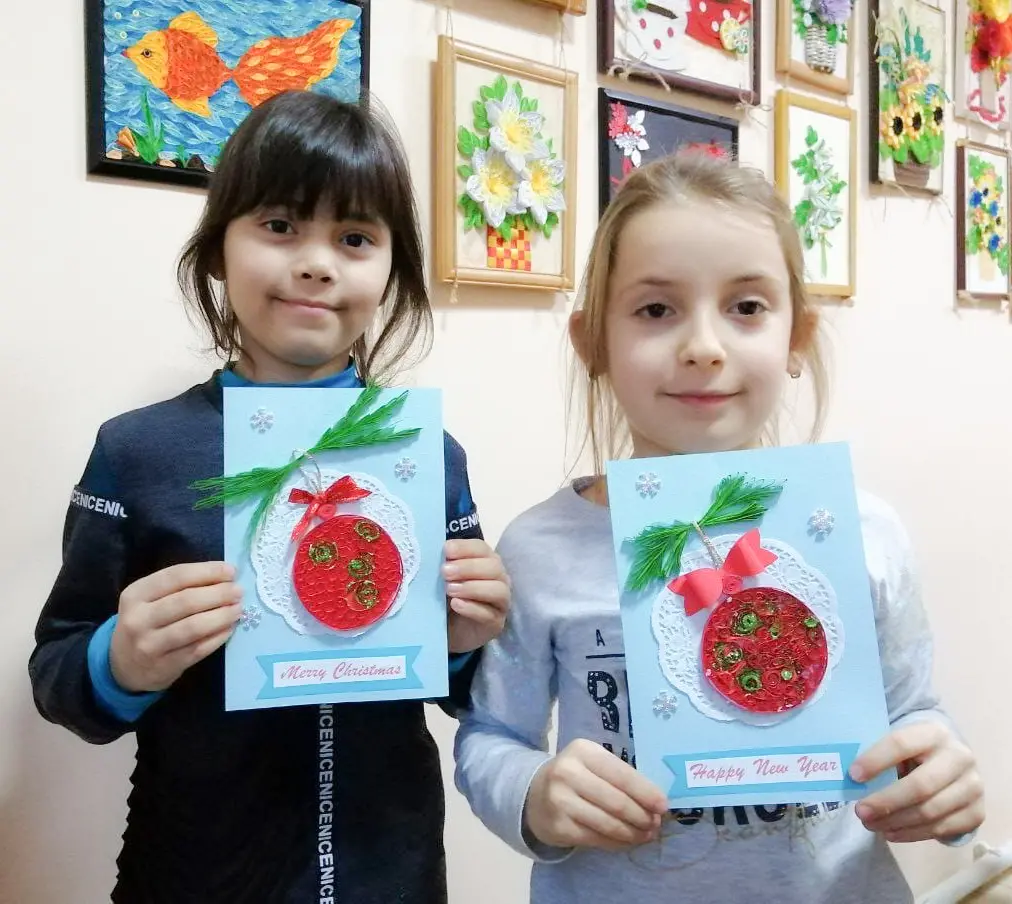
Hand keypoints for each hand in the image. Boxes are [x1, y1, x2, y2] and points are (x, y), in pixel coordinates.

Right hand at [110, 562, 242, 692]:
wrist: (124, 666)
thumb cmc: (146, 623)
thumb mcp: (150, 600)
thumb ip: (180, 587)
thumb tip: (224, 576)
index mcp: (136, 594)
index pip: (176, 576)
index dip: (207, 572)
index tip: (231, 572)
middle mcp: (138, 619)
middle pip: (186, 601)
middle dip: (218, 594)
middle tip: (238, 591)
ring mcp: (149, 645)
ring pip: (193, 627)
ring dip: (221, 616)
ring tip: (238, 609)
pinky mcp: (164, 666)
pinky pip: (198, 649)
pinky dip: (217, 637)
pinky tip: (229, 629)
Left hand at [443, 539, 509, 652]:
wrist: (450, 631)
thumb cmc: (448, 599)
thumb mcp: (444, 580)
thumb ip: (444, 566)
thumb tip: (433, 554)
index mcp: (486, 561)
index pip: (481, 549)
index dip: (464, 548)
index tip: (446, 550)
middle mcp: (498, 579)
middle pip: (493, 567)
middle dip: (468, 567)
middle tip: (445, 572)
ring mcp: (500, 601)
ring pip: (497, 589)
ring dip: (472, 587)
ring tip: (449, 589)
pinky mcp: (496, 622)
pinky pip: (489, 614)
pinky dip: (472, 608)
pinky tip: (456, 604)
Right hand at [524, 739, 667, 850]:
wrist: (535, 795)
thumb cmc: (576, 777)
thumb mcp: (593, 765)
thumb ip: (621, 778)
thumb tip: (656, 805)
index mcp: (583, 751)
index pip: (622, 774)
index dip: (646, 792)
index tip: (663, 806)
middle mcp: (568, 773)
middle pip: (616, 801)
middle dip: (642, 816)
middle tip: (655, 824)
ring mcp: (560, 801)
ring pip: (608, 823)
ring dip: (633, 833)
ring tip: (646, 835)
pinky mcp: (558, 827)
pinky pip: (597, 839)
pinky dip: (617, 843)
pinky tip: (627, 842)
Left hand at [851, 722, 984, 842]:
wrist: (952, 762)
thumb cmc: (914, 752)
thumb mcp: (901, 744)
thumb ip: (879, 754)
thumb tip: (848, 776)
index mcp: (934, 732)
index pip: (901, 743)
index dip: (876, 760)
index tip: (853, 775)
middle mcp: (959, 757)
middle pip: (920, 785)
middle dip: (886, 801)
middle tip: (860, 812)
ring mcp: (972, 787)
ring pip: (930, 811)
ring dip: (896, 822)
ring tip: (871, 825)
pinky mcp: (976, 813)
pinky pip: (942, 829)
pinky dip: (912, 834)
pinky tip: (891, 832)